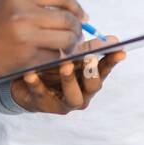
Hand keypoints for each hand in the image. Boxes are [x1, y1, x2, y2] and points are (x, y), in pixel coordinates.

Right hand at [0, 0, 85, 76]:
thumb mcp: (11, 5)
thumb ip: (39, 4)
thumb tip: (72, 11)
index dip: (76, 6)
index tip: (82, 16)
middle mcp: (24, 15)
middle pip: (67, 19)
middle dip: (78, 28)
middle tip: (77, 34)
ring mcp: (26, 38)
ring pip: (65, 39)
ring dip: (71, 44)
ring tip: (67, 46)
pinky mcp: (27, 58)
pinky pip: (54, 57)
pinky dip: (57, 57)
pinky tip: (50, 56)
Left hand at [10, 36, 125, 113]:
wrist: (24, 81)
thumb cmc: (52, 67)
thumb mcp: (71, 56)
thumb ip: (89, 49)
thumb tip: (112, 39)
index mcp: (89, 79)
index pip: (105, 70)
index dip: (112, 61)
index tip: (120, 51)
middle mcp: (81, 94)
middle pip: (93, 86)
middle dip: (92, 72)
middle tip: (89, 57)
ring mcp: (63, 102)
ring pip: (73, 97)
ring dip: (70, 81)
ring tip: (65, 66)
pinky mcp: (42, 105)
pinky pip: (40, 95)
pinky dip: (37, 84)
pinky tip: (31, 74)